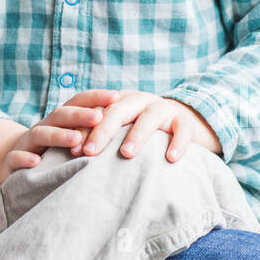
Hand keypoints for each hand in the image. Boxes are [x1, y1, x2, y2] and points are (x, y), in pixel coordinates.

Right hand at [5, 88, 123, 175]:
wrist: (9, 164)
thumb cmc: (51, 153)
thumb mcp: (71, 140)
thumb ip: (94, 132)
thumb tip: (130, 126)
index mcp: (59, 120)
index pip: (77, 102)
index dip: (94, 97)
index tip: (116, 97)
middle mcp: (43, 127)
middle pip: (60, 116)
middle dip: (79, 115)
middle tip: (99, 117)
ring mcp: (26, 144)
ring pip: (39, 134)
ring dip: (57, 135)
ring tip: (76, 140)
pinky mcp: (11, 162)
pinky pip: (15, 158)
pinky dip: (24, 158)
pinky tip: (36, 162)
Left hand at [70, 89, 222, 162]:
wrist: (186, 120)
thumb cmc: (144, 130)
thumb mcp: (124, 127)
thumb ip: (102, 135)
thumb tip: (73, 152)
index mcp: (122, 100)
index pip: (100, 111)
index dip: (86, 129)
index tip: (73, 149)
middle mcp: (142, 101)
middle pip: (120, 110)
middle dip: (103, 130)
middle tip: (90, 152)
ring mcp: (165, 109)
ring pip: (150, 117)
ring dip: (137, 134)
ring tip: (126, 153)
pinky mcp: (186, 122)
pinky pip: (183, 131)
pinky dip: (177, 143)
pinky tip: (170, 159)